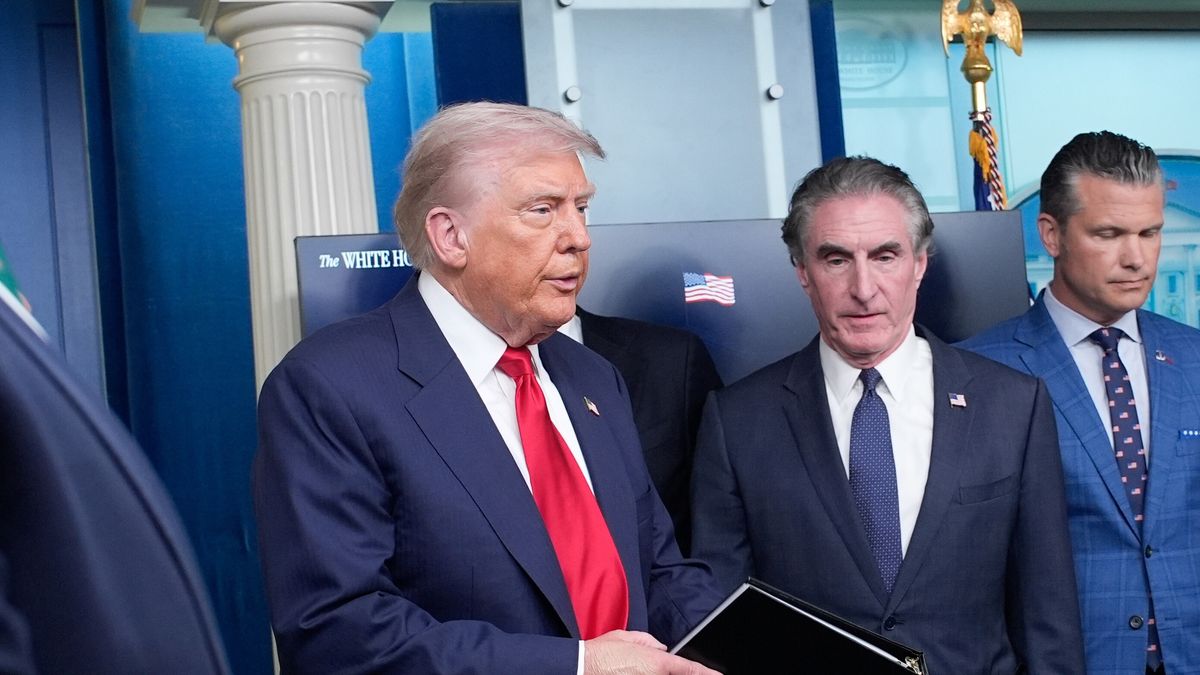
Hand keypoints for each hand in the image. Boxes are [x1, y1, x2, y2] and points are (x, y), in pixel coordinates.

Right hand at [583, 630, 720, 674]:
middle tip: (678, 669)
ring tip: (644, 666)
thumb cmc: (601, 653)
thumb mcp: (627, 638)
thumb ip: (648, 642)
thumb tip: (661, 649)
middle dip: (687, 673)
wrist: (580, 668)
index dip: (707, 674)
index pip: (690, 669)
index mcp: (657, 662)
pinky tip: (638, 671)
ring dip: (664, 673)